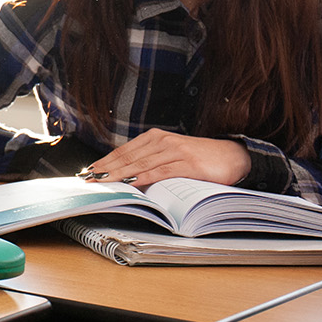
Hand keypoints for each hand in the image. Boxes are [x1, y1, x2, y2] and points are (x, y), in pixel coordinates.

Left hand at [83, 129, 249, 187]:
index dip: (104, 161)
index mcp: (155, 138)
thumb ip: (150, 163)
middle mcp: (162, 141)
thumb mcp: (171, 156)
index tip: (87, 172)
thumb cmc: (199, 159)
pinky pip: (162, 171)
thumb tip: (125, 177)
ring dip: (119, 173)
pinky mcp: (188, 163)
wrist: (233, 155)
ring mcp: (175, 151)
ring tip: (102, 182)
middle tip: (88, 179)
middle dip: (106, 169)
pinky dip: (145, 177)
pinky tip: (132, 183)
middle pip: (128, 157)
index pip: (123, 151)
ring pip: (141, 164)